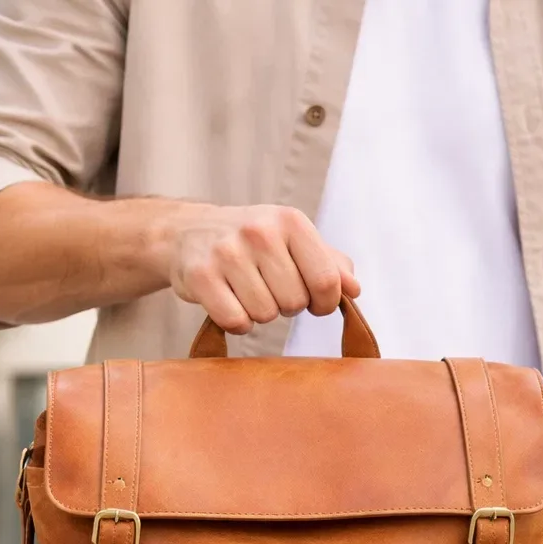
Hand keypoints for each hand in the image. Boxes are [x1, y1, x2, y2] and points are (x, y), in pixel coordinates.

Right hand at [156, 202, 359, 334]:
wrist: (189, 233)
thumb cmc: (252, 242)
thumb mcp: (293, 241)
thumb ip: (330, 264)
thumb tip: (354, 289)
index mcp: (290, 221)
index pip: (327, 280)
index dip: (325, 303)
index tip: (315, 302)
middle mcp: (259, 231)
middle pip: (295, 302)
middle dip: (287, 305)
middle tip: (269, 288)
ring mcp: (227, 253)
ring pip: (265, 315)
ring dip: (260, 314)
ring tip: (247, 291)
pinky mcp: (201, 276)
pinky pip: (236, 322)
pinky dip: (236, 322)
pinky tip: (229, 301)